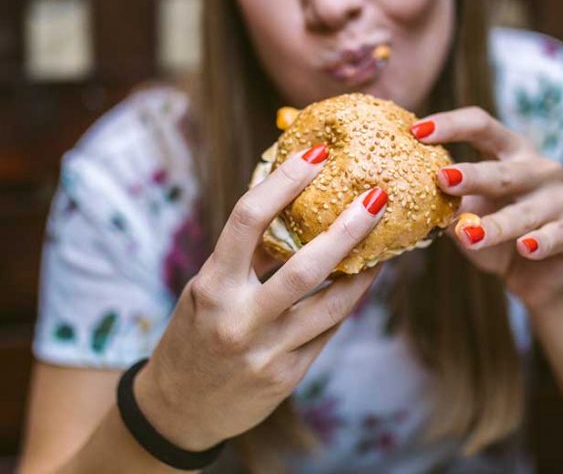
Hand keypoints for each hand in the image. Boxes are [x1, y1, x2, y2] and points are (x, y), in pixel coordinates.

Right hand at [134, 146, 386, 449]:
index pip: (248, 220)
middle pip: (306, 265)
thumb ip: (246, 256)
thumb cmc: (194, 333)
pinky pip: (328, 331)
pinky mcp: (287, 375)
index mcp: (212, 285)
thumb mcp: (207, 289)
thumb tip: (294, 206)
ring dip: (364, 270)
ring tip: (385, 243)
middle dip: (349, 228)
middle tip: (379, 195)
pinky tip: (362, 282)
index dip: (285, 181)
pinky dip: (347, 303)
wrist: (177, 409)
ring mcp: (266, 350)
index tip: (317, 154)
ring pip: (332, 305)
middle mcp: (238, 318)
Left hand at [410, 107, 562, 309]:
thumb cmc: (497, 237)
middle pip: (503, 169)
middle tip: (443, 179)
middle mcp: (539, 167)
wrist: (539, 279)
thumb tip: (401, 192)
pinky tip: (526, 248)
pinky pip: (559, 234)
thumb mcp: (468, 216)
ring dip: (496, 225)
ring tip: (468, 235)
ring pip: (525, 211)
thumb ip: (445, 201)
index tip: (416, 130)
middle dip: (472, 175)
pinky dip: (542, 241)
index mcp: (510, 152)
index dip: (451, 124)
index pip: (481, 126)